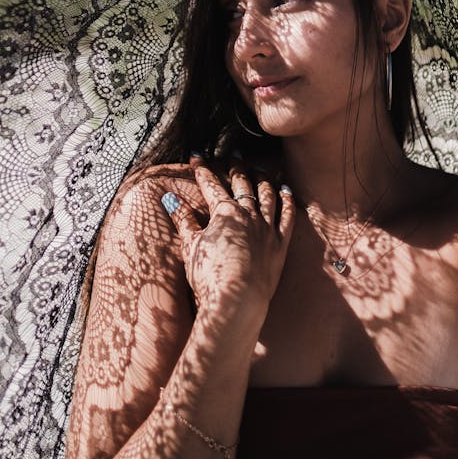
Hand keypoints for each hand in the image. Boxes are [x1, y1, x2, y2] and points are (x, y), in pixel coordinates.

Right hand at [160, 156, 294, 327]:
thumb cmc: (209, 276)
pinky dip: (287, 200)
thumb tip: (170, 198)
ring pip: (267, 195)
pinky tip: (286, 190)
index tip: (198, 157)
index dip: (203, 170)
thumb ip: (183, 220)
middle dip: (236, 167)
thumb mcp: (191, 246)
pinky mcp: (280, 245)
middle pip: (242, 184)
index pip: (211, 185)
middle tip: (233, 156)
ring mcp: (267, 229)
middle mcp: (248, 215)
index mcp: (224, 214)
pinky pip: (287, 216)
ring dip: (263, 179)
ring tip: (260, 169)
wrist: (236, 302)